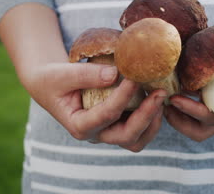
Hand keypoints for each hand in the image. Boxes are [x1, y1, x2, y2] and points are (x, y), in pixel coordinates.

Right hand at [25, 62, 165, 151]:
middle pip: (127, 137)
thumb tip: (115, 74)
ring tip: (160, 95)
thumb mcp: (62, 74)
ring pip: (138, 139)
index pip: (106, 115)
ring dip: (153, 120)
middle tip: (159, 93)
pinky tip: (156, 96)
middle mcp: (97, 134)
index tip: (134, 78)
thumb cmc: (54, 79)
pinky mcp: (119, 124)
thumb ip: (85, 75)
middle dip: (146, 116)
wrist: (53, 85)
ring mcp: (110, 132)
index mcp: (79, 125)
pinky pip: (141, 129)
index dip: (122, 97)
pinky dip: (152, 116)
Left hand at [165, 95, 213, 141]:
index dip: (190, 110)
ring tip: (162, 98)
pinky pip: (195, 105)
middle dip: (179, 121)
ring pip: (195, 122)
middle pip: (199, 129)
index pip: (210, 118)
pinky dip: (182, 100)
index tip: (174, 98)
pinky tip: (172, 86)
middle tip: (163, 104)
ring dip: (178, 114)